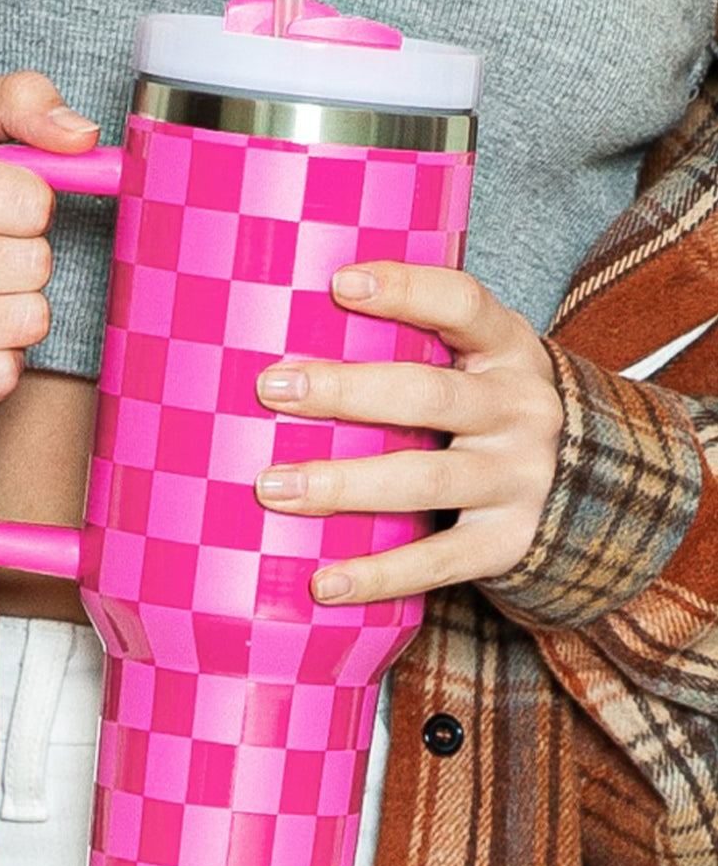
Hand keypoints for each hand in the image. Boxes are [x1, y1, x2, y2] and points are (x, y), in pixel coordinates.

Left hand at [254, 261, 563, 602]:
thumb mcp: (478, 363)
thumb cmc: (489, 409)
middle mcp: (521, 409)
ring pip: (425, 479)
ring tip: (273, 486)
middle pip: (428, 395)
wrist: (591, 491)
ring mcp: (520, 479)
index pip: (462, 305)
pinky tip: (324, 581)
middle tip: (273, 388)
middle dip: (346, 391)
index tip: (338, 284)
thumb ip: (414, 345)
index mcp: (507, 349)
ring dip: (343, 484)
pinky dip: (378, 574)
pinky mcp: (508, 543)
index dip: (405, 289)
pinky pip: (438, 561)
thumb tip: (288, 328)